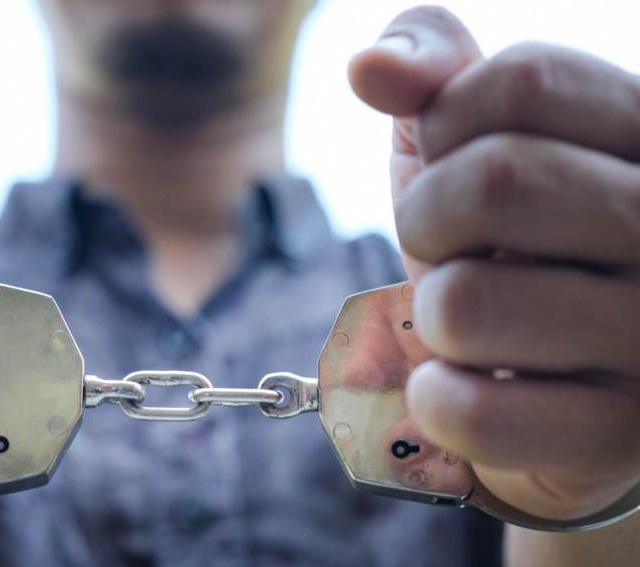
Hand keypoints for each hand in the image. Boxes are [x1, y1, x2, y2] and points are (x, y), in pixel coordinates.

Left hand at [350, 7, 639, 520]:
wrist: (558, 384)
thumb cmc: (511, 244)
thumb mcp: (476, 140)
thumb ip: (439, 75)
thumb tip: (371, 66)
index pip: (523, 81)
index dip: (446, 120)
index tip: (453, 160)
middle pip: (496, 182)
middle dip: (427, 217)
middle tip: (448, 249)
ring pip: (466, 305)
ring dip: (432, 316)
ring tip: (473, 325)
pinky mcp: (620, 437)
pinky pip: (472, 411)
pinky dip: (432, 401)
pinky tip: (463, 389)